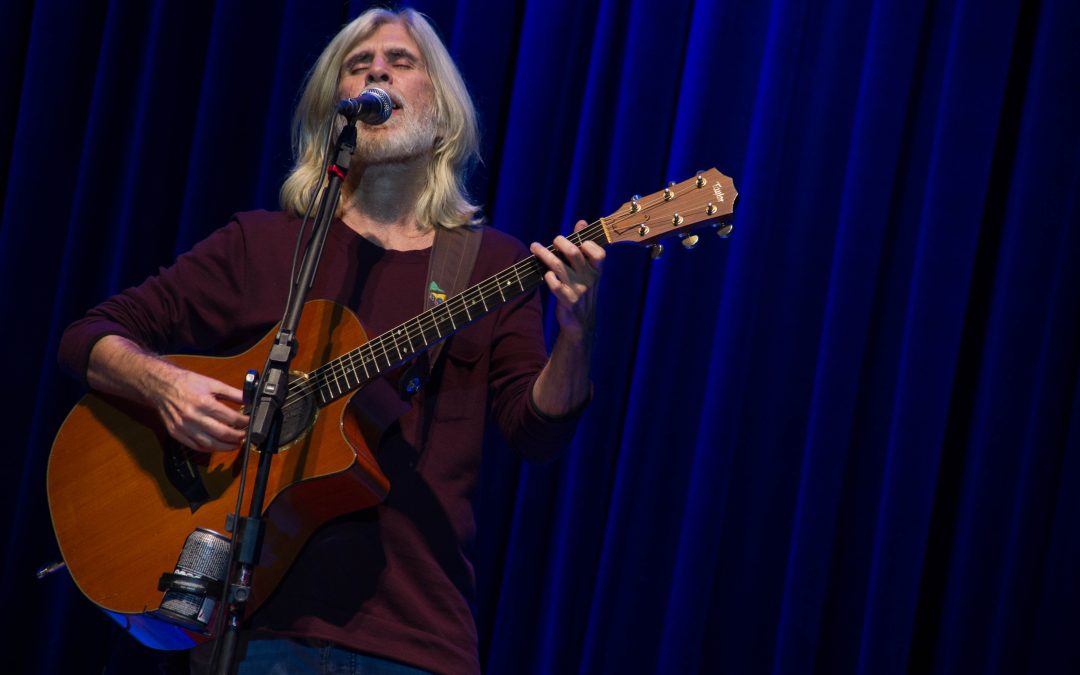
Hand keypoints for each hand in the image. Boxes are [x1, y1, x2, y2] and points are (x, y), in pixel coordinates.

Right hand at [152, 367, 247, 451]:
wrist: (160, 386)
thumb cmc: (186, 383)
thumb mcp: (212, 383)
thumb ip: (232, 393)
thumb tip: (249, 399)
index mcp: (204, 402)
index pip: (231, 418)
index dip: (244, 422)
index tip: (250, 422)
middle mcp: (193, 416)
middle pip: (222, 433)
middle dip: (238, 437)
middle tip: (245, 435)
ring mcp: (183, 427)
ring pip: (210, 444)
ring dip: (226, 447)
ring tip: (236, 444)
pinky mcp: (176, 434)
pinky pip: (196, 447)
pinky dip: (210, 449)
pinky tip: (218, 445)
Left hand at [530, 220, 604, 337]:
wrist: (581, 322)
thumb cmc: (582, 289)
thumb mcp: (587, 270)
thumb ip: (583, 246)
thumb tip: (581, 222)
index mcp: (596, 271)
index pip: (599, 253)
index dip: (589, 244)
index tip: (579, 241)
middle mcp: (589, 280)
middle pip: (573, 253)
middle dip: (560, 242)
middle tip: (554, 240)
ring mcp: (578, 291)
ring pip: (558, 266)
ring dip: (544, 254)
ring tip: (535, 247)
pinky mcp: (567, 301)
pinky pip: (554, 285)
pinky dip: (548, 277)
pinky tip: (546, 274)